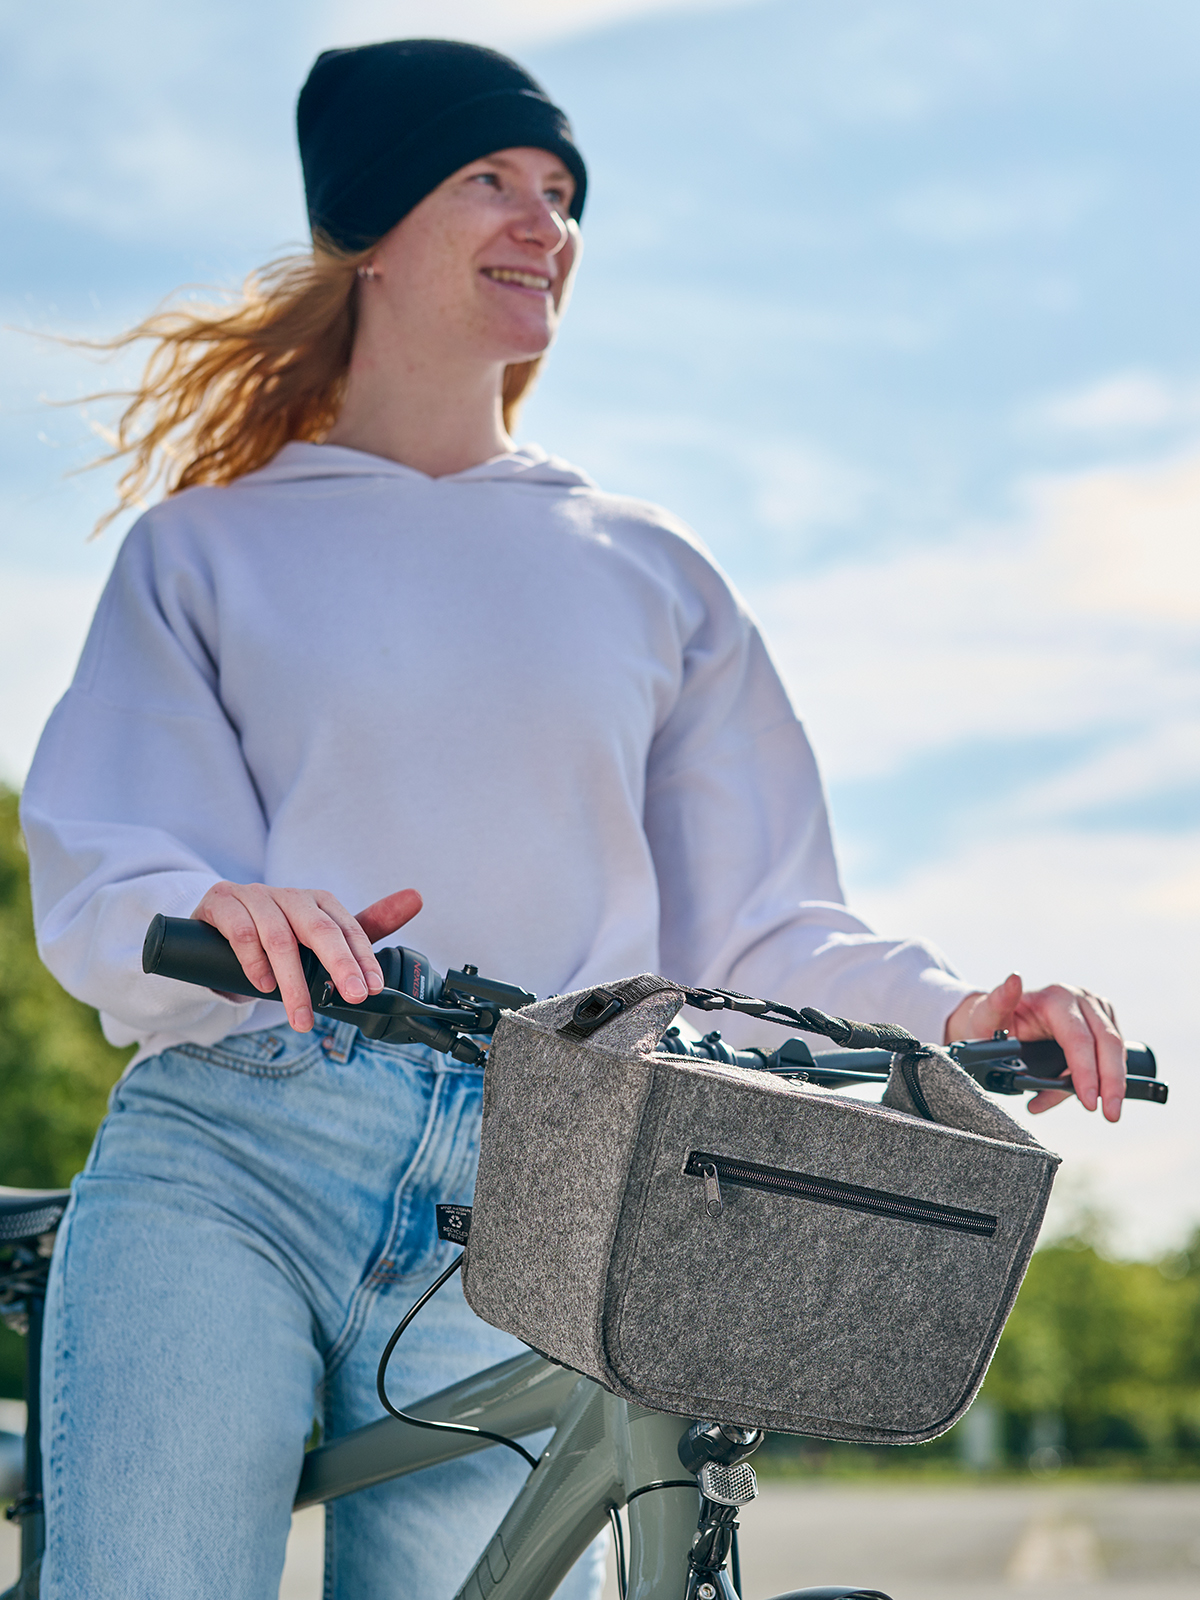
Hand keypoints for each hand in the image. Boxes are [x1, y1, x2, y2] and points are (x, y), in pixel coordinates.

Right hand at [191, 883, 422, 1031]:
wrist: (216, 925)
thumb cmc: (277, 933)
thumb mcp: (319, 936)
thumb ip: (365, 926)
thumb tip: (416, 898)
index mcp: (318, 902)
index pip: (348, 928)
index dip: (363, 959)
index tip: (374, 988)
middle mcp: (290, 895)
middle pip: (319, 929)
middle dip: (340, 965)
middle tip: (354, 997)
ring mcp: (254, 896)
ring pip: (278, 937)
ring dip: (292, 983)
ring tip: (301, 1017)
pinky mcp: (222, 902)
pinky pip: (241, 932)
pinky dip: (254, 962)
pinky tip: (263, 986)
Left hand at [944, 974, 1124, 1121]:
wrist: (998, 1019)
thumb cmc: (990, 1021)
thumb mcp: (986, 1014)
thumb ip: (999, 1000)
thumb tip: (1014, 979)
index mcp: (1055, 997)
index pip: (1078, 1039)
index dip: (1085, 1072)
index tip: (1088, 1101)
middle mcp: (1079, 998)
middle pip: (1108, 1042)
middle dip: (1112, 1083)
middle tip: (1110, 1114)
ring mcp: (1094, 1008)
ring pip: (1115, 1047)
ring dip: (1113, 1082)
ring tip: (1105, 1111)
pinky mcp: (1101, 1021)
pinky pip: (1111, 1051)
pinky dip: (1105, 1076)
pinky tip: (1093, 1095)